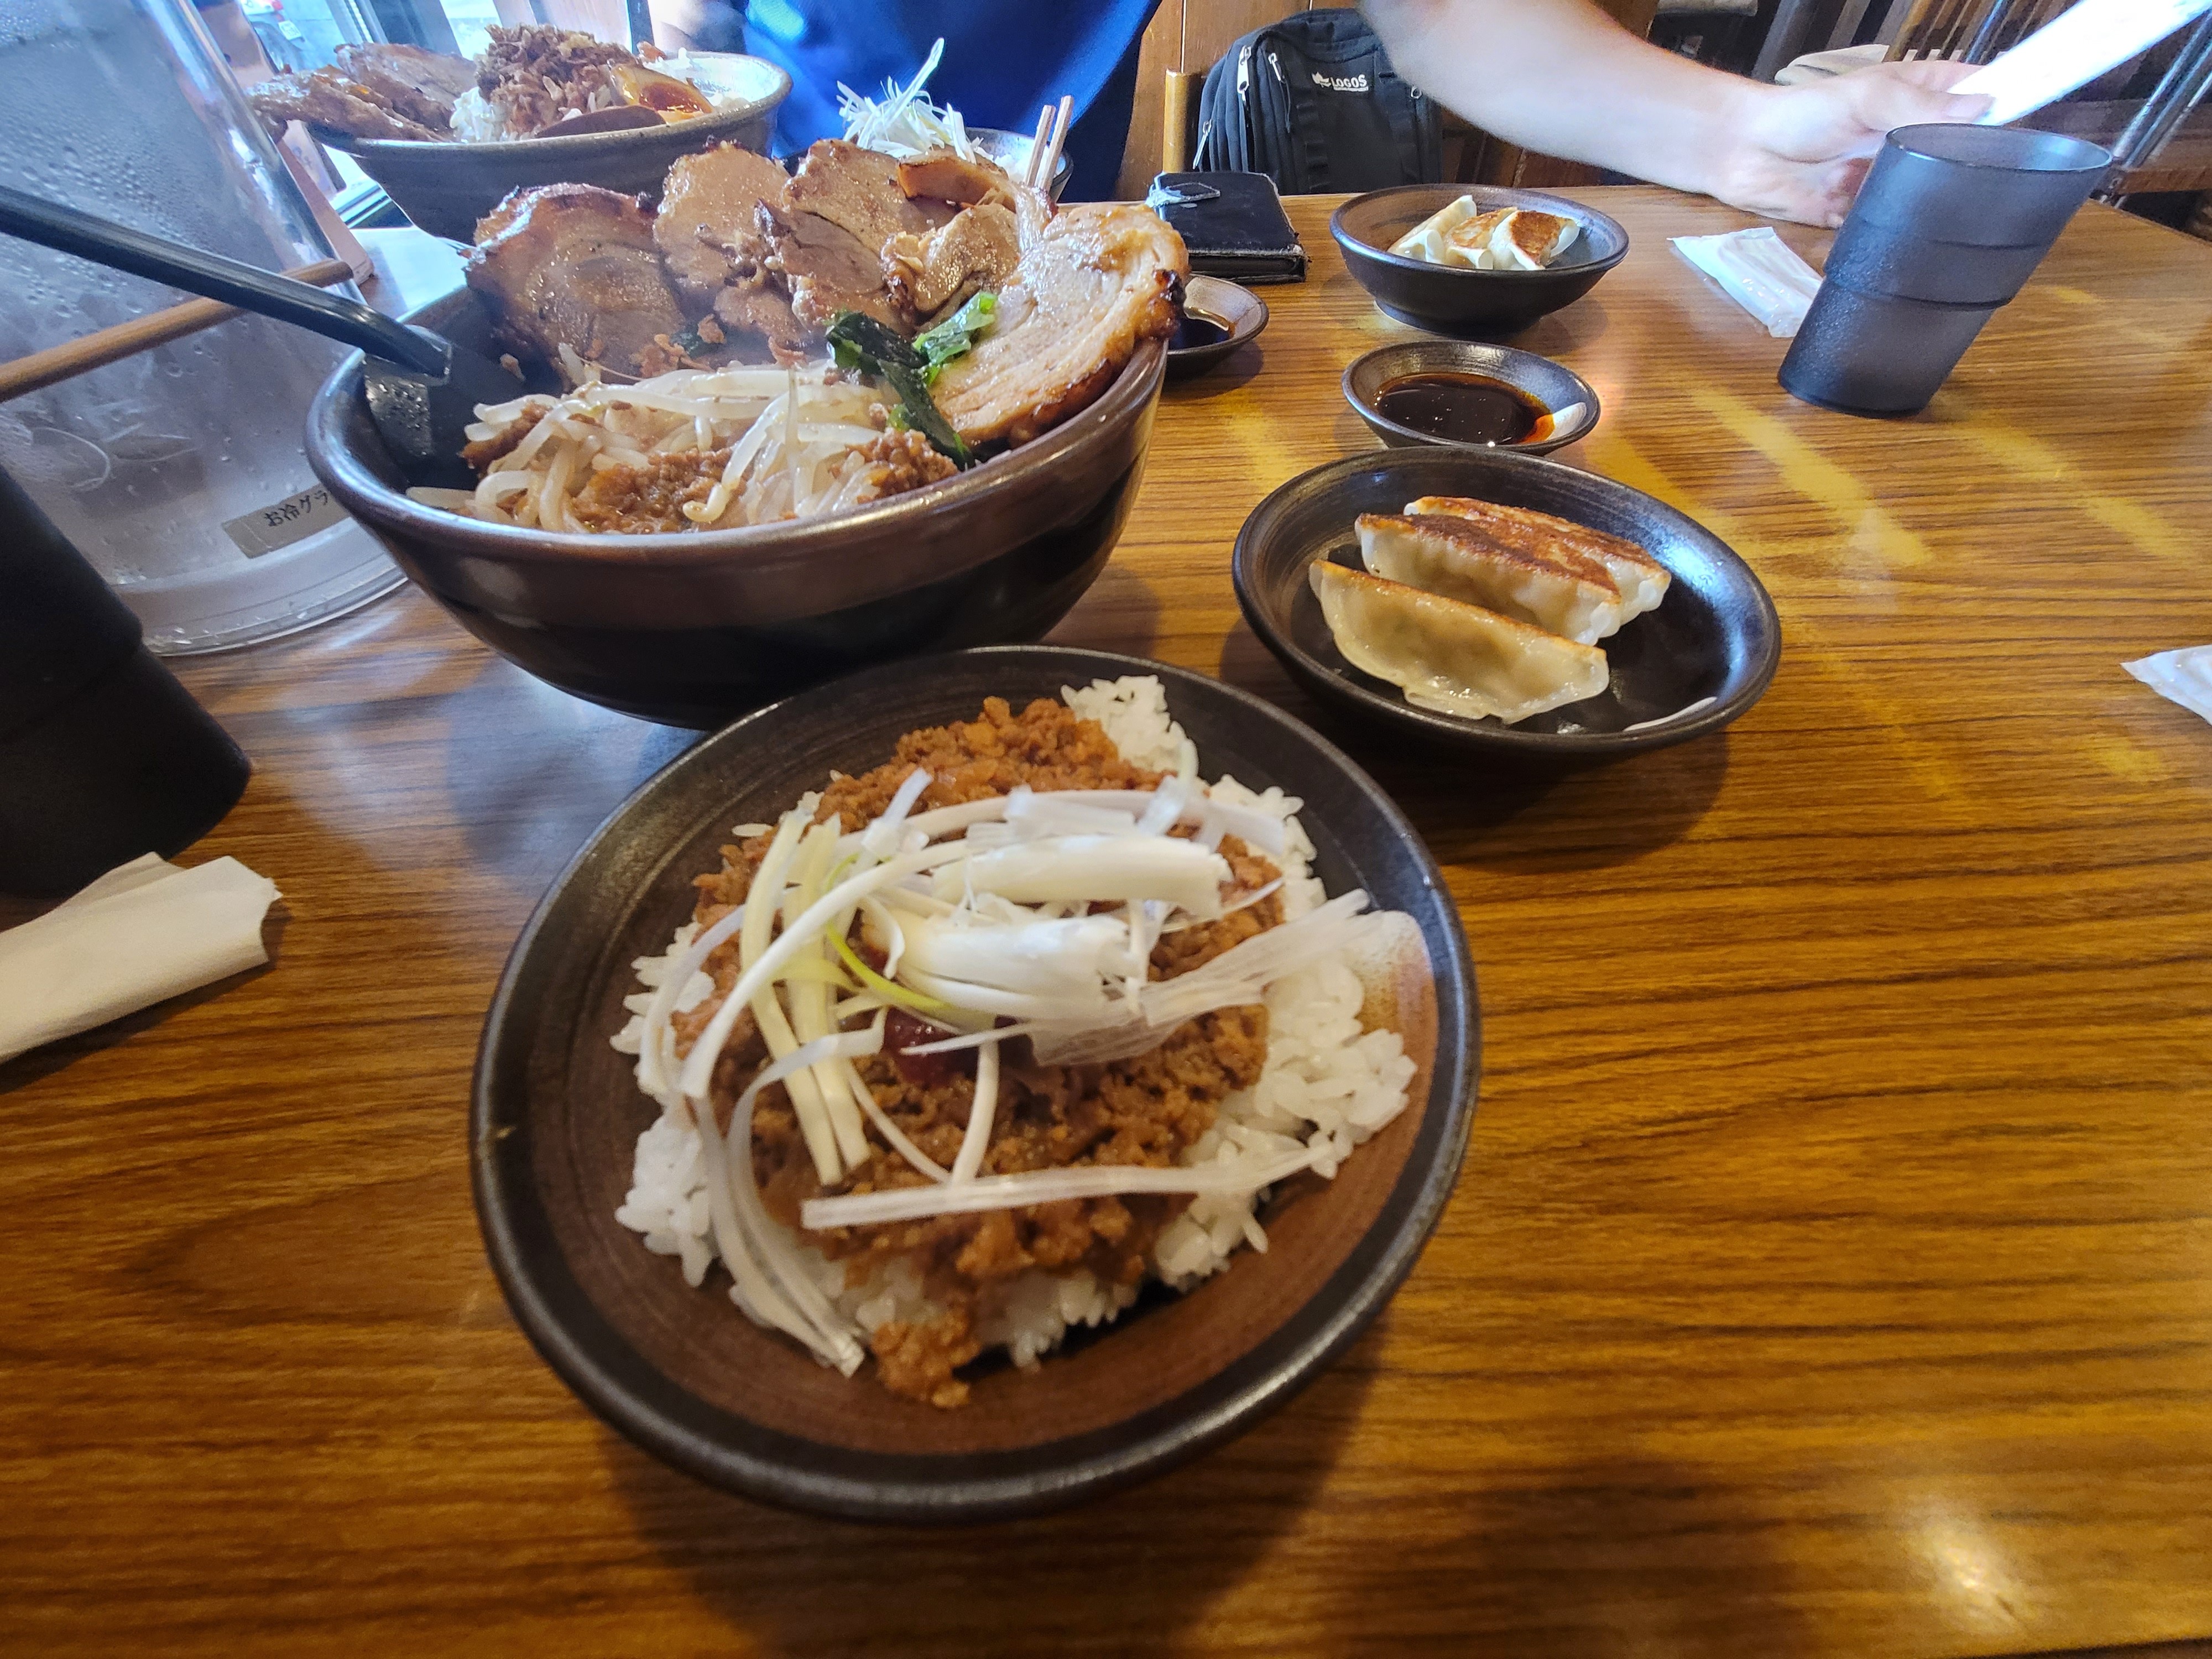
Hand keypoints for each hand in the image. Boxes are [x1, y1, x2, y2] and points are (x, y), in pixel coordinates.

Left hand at [1719, 61, 1992, 226]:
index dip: (2004, 106)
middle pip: (1957, 151)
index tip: (2035, 121)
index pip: (1975, 97)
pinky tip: (1913, 234)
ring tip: (1963, 210)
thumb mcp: (1866, 97)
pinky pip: (1889, 225)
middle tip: (2006, 179)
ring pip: (1926, 193)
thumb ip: (1918, 105)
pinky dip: (1897, 230)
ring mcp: (1885, 176)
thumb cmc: (1803, 112)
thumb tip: (1980, 107)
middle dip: (1973, 164)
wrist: (1743, 153)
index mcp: (1918, 97)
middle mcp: (1907, 137)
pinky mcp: (1859, 211)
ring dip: (1935, 202)